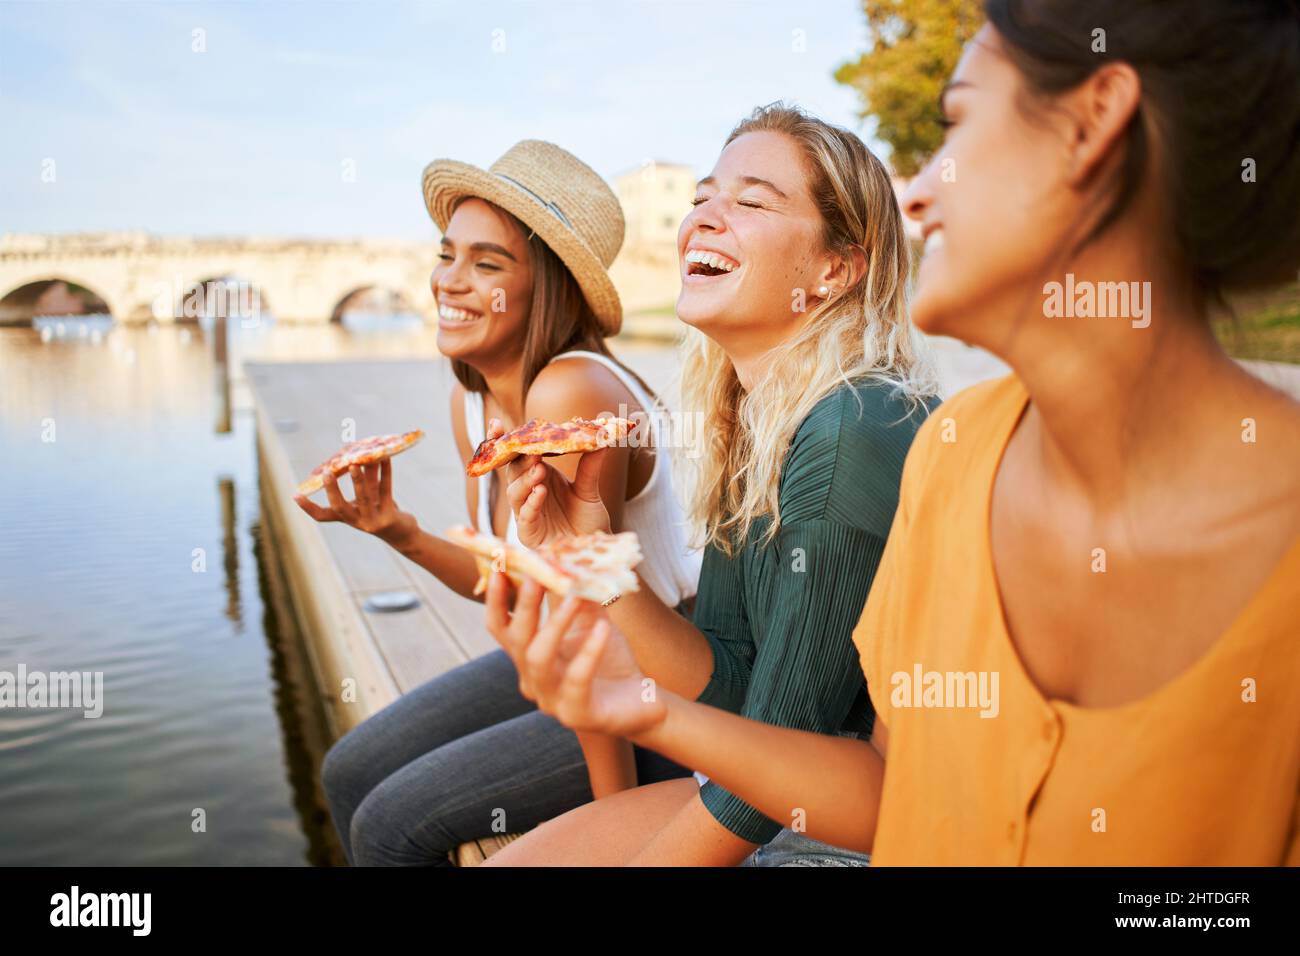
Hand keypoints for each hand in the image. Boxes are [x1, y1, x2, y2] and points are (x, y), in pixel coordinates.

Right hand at [293, 457, 417, 548]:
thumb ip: (364, 478)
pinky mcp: (389, 517)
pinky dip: (385, 474)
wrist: (403, 534)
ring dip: (359, 480)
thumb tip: (359, 455)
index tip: (295, 495)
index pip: (322, 516)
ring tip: (354, 464)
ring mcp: (373, 521)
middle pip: (340, 507)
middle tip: (327, 473)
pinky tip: (385, 459)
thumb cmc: (381, 510)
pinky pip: (385, 491)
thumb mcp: (369, 496)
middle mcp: (357, 521)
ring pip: (364, 498)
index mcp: (347, 517)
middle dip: (333, 490)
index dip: (308, 507)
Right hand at [484, 418, 612, 547]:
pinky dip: (531, 503)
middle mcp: (528, 492)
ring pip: (514, 493)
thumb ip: (590, 467)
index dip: (503, 441)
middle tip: (531, 449)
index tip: (496, 423)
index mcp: (538, 476)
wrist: (594, 549)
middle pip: (512, 471)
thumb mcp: (589, 491)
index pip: (517, 456)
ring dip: (525, 479)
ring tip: (539, 469)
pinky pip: (525, 516)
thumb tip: (601, 437)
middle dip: (517, 458)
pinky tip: (540, 492)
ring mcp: (526, 513)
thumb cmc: (587, 521)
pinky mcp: (528, 533)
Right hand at [484, 572, 665, 736]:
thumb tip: (573, 561)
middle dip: (524, 605)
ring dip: (554, 624)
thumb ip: (582, 597)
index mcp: (529, 656)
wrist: (640, 703)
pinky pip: (576, 678)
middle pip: (515, 640)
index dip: (495, 598)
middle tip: (535, 575)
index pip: (501, 627)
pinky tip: (603, 628)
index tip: (498, 565)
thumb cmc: (610, 661)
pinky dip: (589, 650)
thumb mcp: (594, 622)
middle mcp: (532, 679)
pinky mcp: (575, 713)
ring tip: (574, 597)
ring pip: (538, 658)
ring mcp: (550, 699)